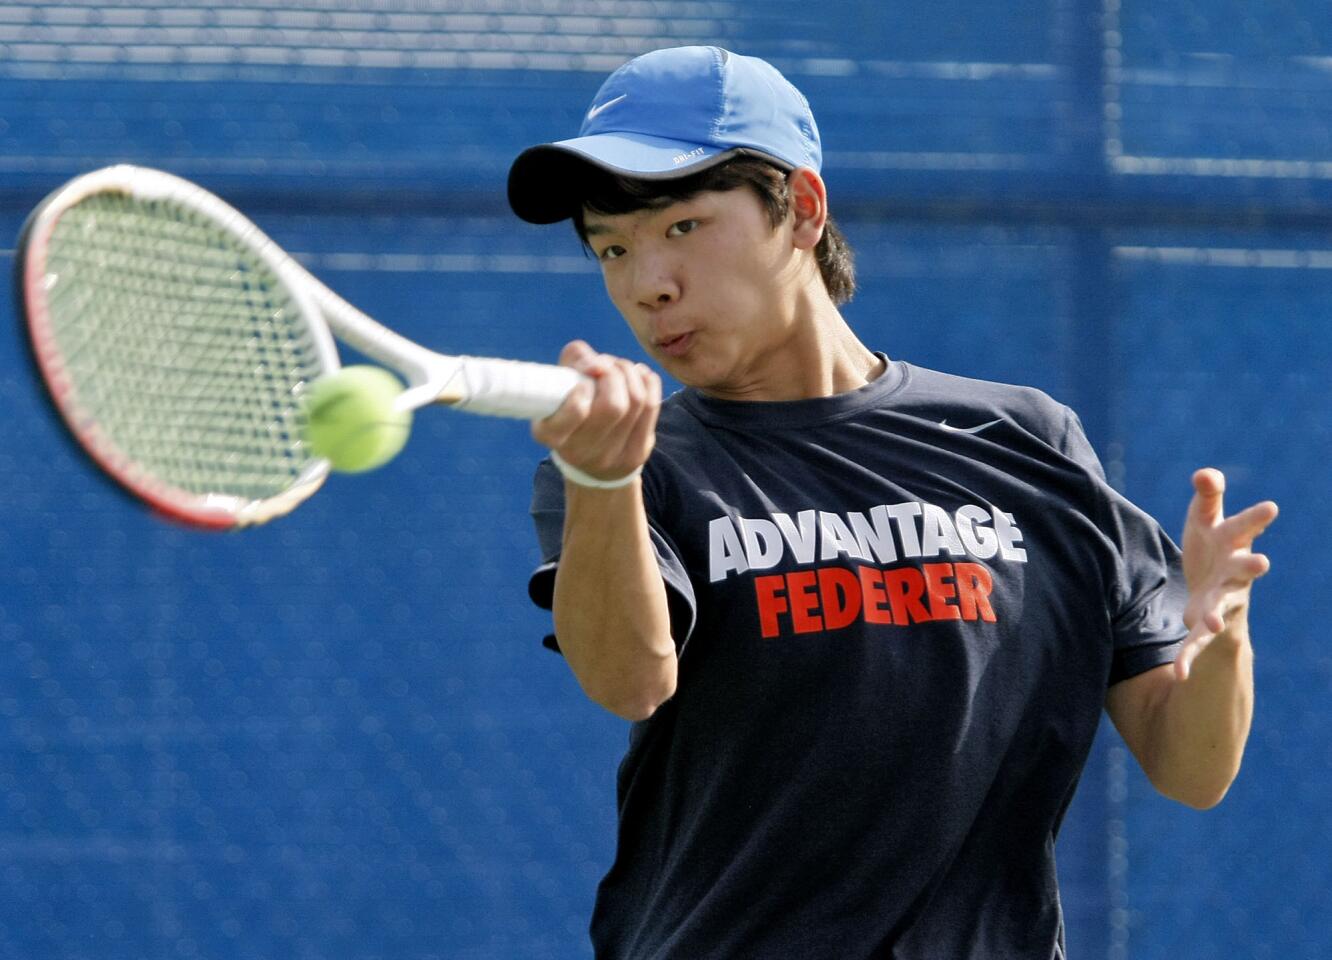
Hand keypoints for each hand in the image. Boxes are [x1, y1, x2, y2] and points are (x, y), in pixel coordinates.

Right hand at [531, 340, 661, 483]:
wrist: (590, 463)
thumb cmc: (570, 412)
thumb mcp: (558, 387)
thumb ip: (572, 362)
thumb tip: (596, 361)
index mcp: (554, 435)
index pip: (576, 411)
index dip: (585, 387)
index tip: (584, 378)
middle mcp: (582, 451)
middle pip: (614, 405)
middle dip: (613, 374)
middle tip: (603, 366)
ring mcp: (613, 456)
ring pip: (637, 401)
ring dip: (629, 373)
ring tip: (618, 367)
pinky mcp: (638, 452)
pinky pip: (652, 405)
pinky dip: (646, 380)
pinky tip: (636, 376)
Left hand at [1177, 468, 1277, 680]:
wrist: (1212, 589)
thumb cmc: (1211, 545)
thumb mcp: (1206, 518)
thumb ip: (1208, 495)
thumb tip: (1204, 473)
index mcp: (1233, 545)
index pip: (1245, 527)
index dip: (1256, 517)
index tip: (1270, 507)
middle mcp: (1234, 574)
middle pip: (1244, 569)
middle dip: (1252, 566)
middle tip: (1262, 562)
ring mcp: (1223, 601)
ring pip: (1223, 608)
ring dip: (1218, 614)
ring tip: (1212, 620)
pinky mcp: (1206, 627)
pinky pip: (1197, 644)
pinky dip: (1187, 659)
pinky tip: (1179, 675)